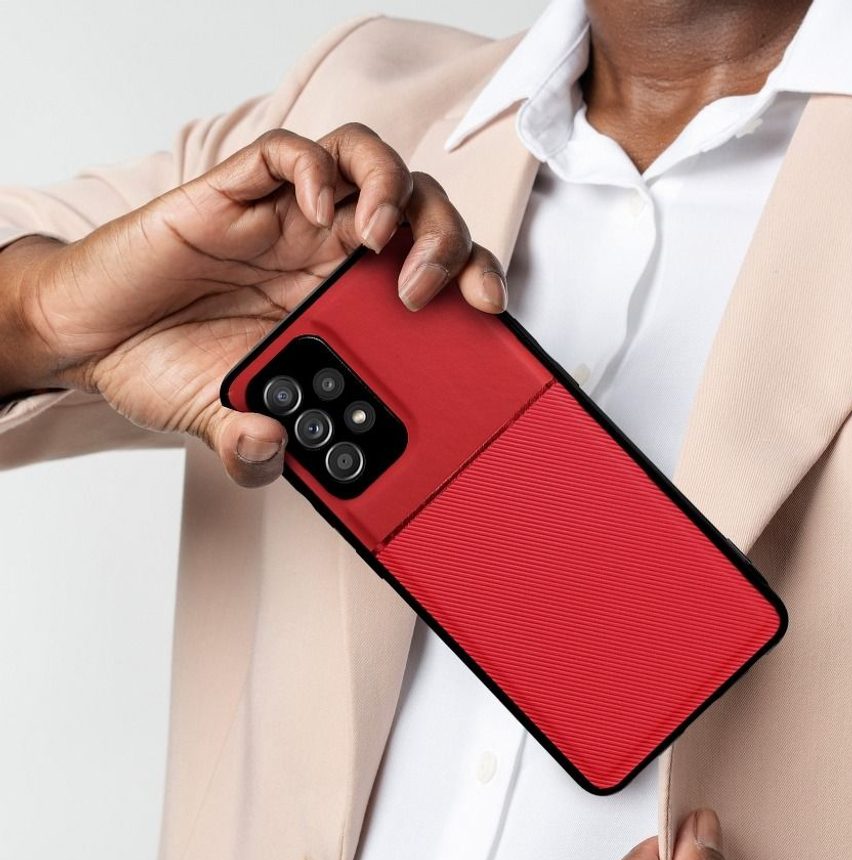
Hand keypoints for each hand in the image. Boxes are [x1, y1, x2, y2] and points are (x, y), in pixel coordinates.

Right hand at [4, 124, 505, 484]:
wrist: (96, 337)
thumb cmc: (168, 364)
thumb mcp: (219, 419)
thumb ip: (249, 444)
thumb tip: (270, 451)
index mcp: (345, 309)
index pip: (434, 277)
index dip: (472, 281)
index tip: (490, 312)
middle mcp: (328, 257)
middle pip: (422, 214)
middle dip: (447, 240)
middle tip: (429, 287)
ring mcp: (288, 220)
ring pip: (372, 165)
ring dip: (393, 190)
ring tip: (376, 237)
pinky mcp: (237, 191)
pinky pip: (290, 151)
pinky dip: (314, 166)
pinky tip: (315, 203)